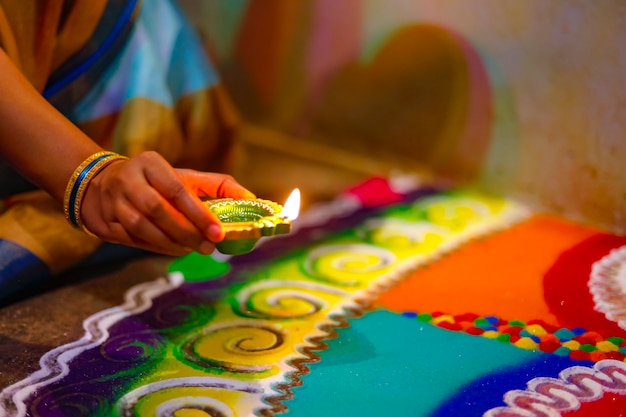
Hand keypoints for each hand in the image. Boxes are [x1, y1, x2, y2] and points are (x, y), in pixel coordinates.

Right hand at [80, 151, 254, 255]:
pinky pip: (132, 240)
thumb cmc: (158, 183)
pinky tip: (174, 249)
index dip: (198, 213)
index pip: (176, 189)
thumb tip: (252, 199)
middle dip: (186, 232)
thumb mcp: (186, 177)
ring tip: (193, 249)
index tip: (218, 232)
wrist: (104, 184)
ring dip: (171, 243)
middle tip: (208, 247)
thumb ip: (218, 186)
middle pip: (157, 210)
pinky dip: (156, 248)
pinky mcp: (104, 222)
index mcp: (150, 164)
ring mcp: (112, 202)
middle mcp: (128, 180)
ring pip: (142, 227)